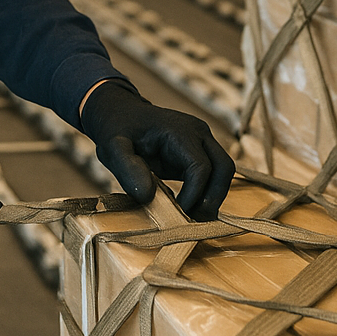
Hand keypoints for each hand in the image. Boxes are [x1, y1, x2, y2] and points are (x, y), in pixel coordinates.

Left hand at [79, 79, 234, 219]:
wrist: (121, 114)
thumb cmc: (116, 129)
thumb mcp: (113, 148)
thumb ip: (127, 169)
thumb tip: (147, 196)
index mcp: (180, 131)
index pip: (201, 167)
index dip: (194, 195)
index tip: (178, 214)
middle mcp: (198, 133)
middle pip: (223, 168)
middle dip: (213, 198)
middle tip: (193, 222)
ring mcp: (202, 141)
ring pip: (223, 172)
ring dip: (213, 197)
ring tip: (191, 218)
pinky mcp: (200, 151)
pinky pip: (214, 174)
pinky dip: (207, 192)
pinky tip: (190, 208)